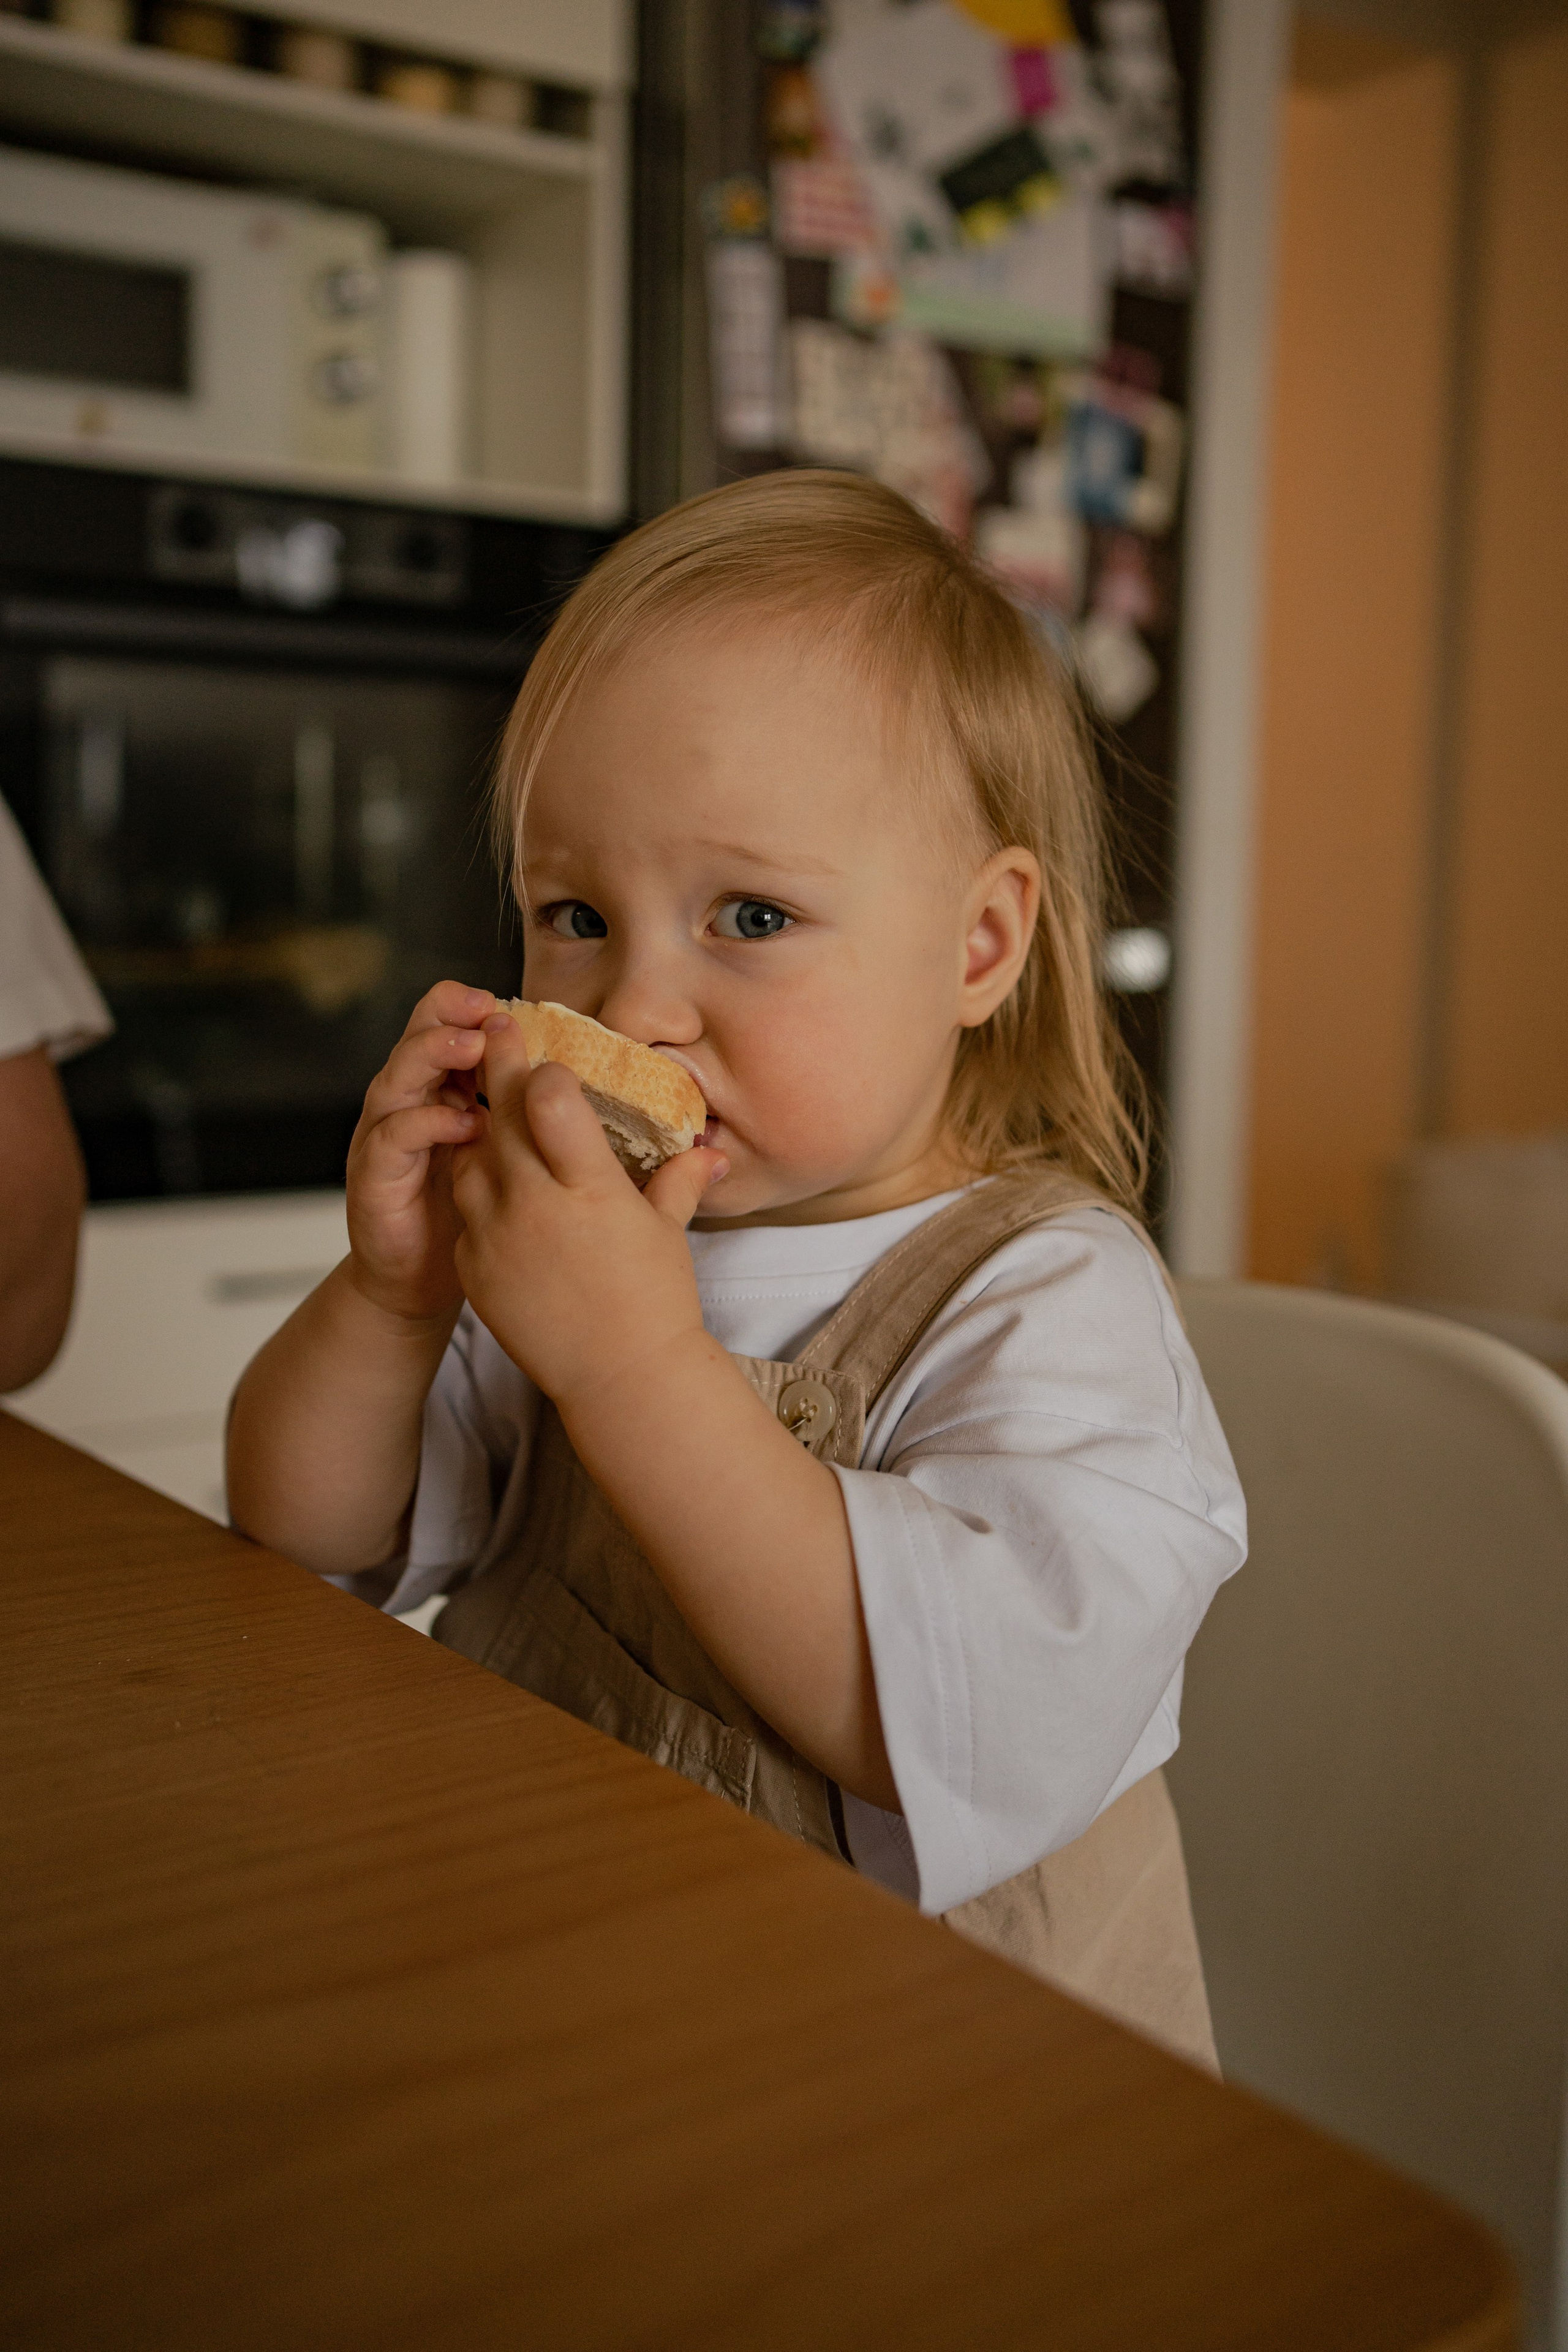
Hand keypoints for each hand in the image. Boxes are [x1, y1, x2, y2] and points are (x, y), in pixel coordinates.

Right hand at [344, 981, 509, 1324]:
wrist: (419, 1282)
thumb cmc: (467, 1214)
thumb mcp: (501, 1152)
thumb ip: (521, 1113)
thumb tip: (581, 1082)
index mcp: (436, 1092)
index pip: (440, 1031)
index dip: (464, 1009)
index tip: (501, 1000)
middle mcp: (404, 1107)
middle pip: (413, 1041)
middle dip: (447, 1018)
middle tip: (485, 1010)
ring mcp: (383, 1141)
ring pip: (397, 1080)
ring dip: (433, 1056)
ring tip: (473, 1046)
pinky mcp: (374, 1180)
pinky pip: (393, 1139)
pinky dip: (427, 1124)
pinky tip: (466, 1122)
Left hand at [450, 1013, 727, 1408]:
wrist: (619, 1379)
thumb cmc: (653, 1301)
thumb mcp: (666, 1233)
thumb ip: (680, 1181)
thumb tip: (711, 1150)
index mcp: (590, 1188)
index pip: (549, 1100)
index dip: (543, 1071)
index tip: (543, 1056)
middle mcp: (535, 1205)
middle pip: (500, 1116)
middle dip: (497, 1068)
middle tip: (495, 1032)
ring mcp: (496, 1237)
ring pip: (470, 1158)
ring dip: (481, 1131)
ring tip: (494, 1115)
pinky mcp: (473, 1268)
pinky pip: (464, 1211)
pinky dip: (477, 1192)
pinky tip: (493, 1186)